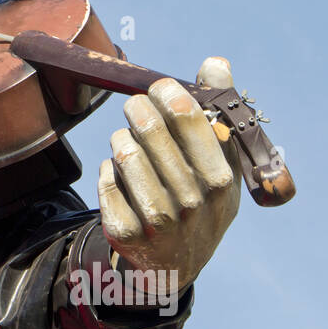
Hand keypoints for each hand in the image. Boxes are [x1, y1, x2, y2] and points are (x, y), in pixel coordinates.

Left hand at [97, 56, 241, 286]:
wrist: (176, 266)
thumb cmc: (202, 202)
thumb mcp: (222, 165)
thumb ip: (219, 113)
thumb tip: (215, 62)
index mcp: (221, 180)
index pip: (188, 116)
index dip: (167, 92)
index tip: (158, 88)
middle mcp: (191, 202)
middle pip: (150, 128)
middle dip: (137, 108)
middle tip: (135, 107)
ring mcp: (157, 220)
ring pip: (123, 150)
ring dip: (122, 138)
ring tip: (129, 142)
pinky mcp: (125, 232)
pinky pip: (105, 177)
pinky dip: (108, 169)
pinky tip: (120, 177)